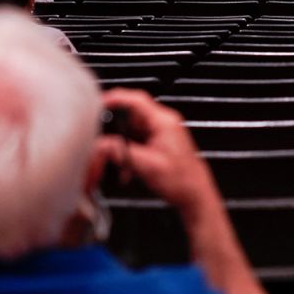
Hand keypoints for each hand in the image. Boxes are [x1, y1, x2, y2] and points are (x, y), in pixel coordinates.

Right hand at [98, 88, 219, 222]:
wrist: (195, 195)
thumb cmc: (181, 181)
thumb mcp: (147, 166)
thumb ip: (122, 152)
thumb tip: (101, 144)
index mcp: (164, 121)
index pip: (136, 99)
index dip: (115, 98)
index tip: (98, 104)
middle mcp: (164, 122)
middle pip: (131, 115)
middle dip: (116, 129)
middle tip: (104, 141)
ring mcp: (162, 132)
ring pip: (131, 129)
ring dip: (122, 145)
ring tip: (122, 162)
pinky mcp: (159, 142)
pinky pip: (136, 140)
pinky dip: (128, 152)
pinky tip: (128, 168)